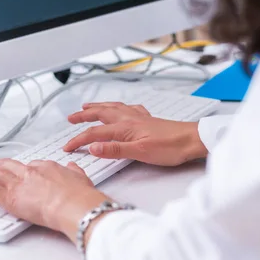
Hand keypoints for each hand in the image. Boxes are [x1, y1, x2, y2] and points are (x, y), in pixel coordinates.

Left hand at [0, 159, 108, 240]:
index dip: (21, 169)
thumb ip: (74, 172)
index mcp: (47, 167)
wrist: (73, 205)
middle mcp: (31, 171)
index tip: (17, 172)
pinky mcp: (10, 197)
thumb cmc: (79, 196)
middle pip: (8, 165)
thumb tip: (73, 167)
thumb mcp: (81, 179)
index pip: (30, 165)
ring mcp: (19, 183)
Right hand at [63, 102, 207, 166]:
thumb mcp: (140, 152)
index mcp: (124, 127)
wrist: (192, 140)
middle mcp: (129, 119)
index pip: (95, 134)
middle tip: (71, 118)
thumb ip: (115, 150)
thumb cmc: (170, 147)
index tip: (67, 147)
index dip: (78, 140)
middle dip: (84, 116)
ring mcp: (139, 117)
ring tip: (88, 107)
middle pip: (100, 114)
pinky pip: (128, 108)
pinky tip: (122, 108)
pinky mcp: (148, 120)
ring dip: (98, 107)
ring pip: (113, 108)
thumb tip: (93, 148)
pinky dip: (118, 107)